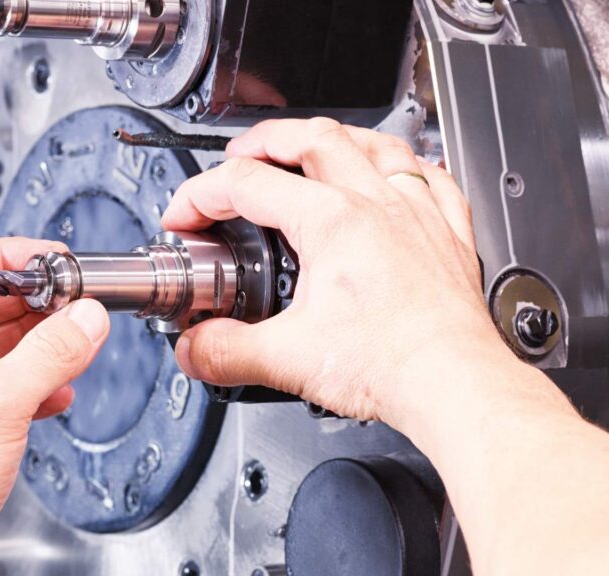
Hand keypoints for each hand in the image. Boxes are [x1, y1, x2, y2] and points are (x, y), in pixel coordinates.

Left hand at [0, 238, 108, 575]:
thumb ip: (49, 352)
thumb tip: (85, 318)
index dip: (8, 255)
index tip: (50, 259)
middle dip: (33, 301)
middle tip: (73, 300)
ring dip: (38, 342)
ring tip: (74, 341)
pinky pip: (4, 382)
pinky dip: (35, 381)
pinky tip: (58, 389)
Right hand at [161, 118, 517, 423]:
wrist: (455, 384)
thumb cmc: (393, 364)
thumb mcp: (285, 360)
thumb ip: (226, 351)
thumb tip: (194, 348)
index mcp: (331, 221)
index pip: (246, 184)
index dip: (200, 195)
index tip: (184, 218)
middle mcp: (376, 205)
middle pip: (313, 138)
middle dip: (264, 140)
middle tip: (239, 155)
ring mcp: (417, 214)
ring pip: (376, 144)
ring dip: (335, 137)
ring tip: (311, 143)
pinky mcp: (448, 236)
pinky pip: (432, 178)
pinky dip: (408, 167)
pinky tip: (400, 172)